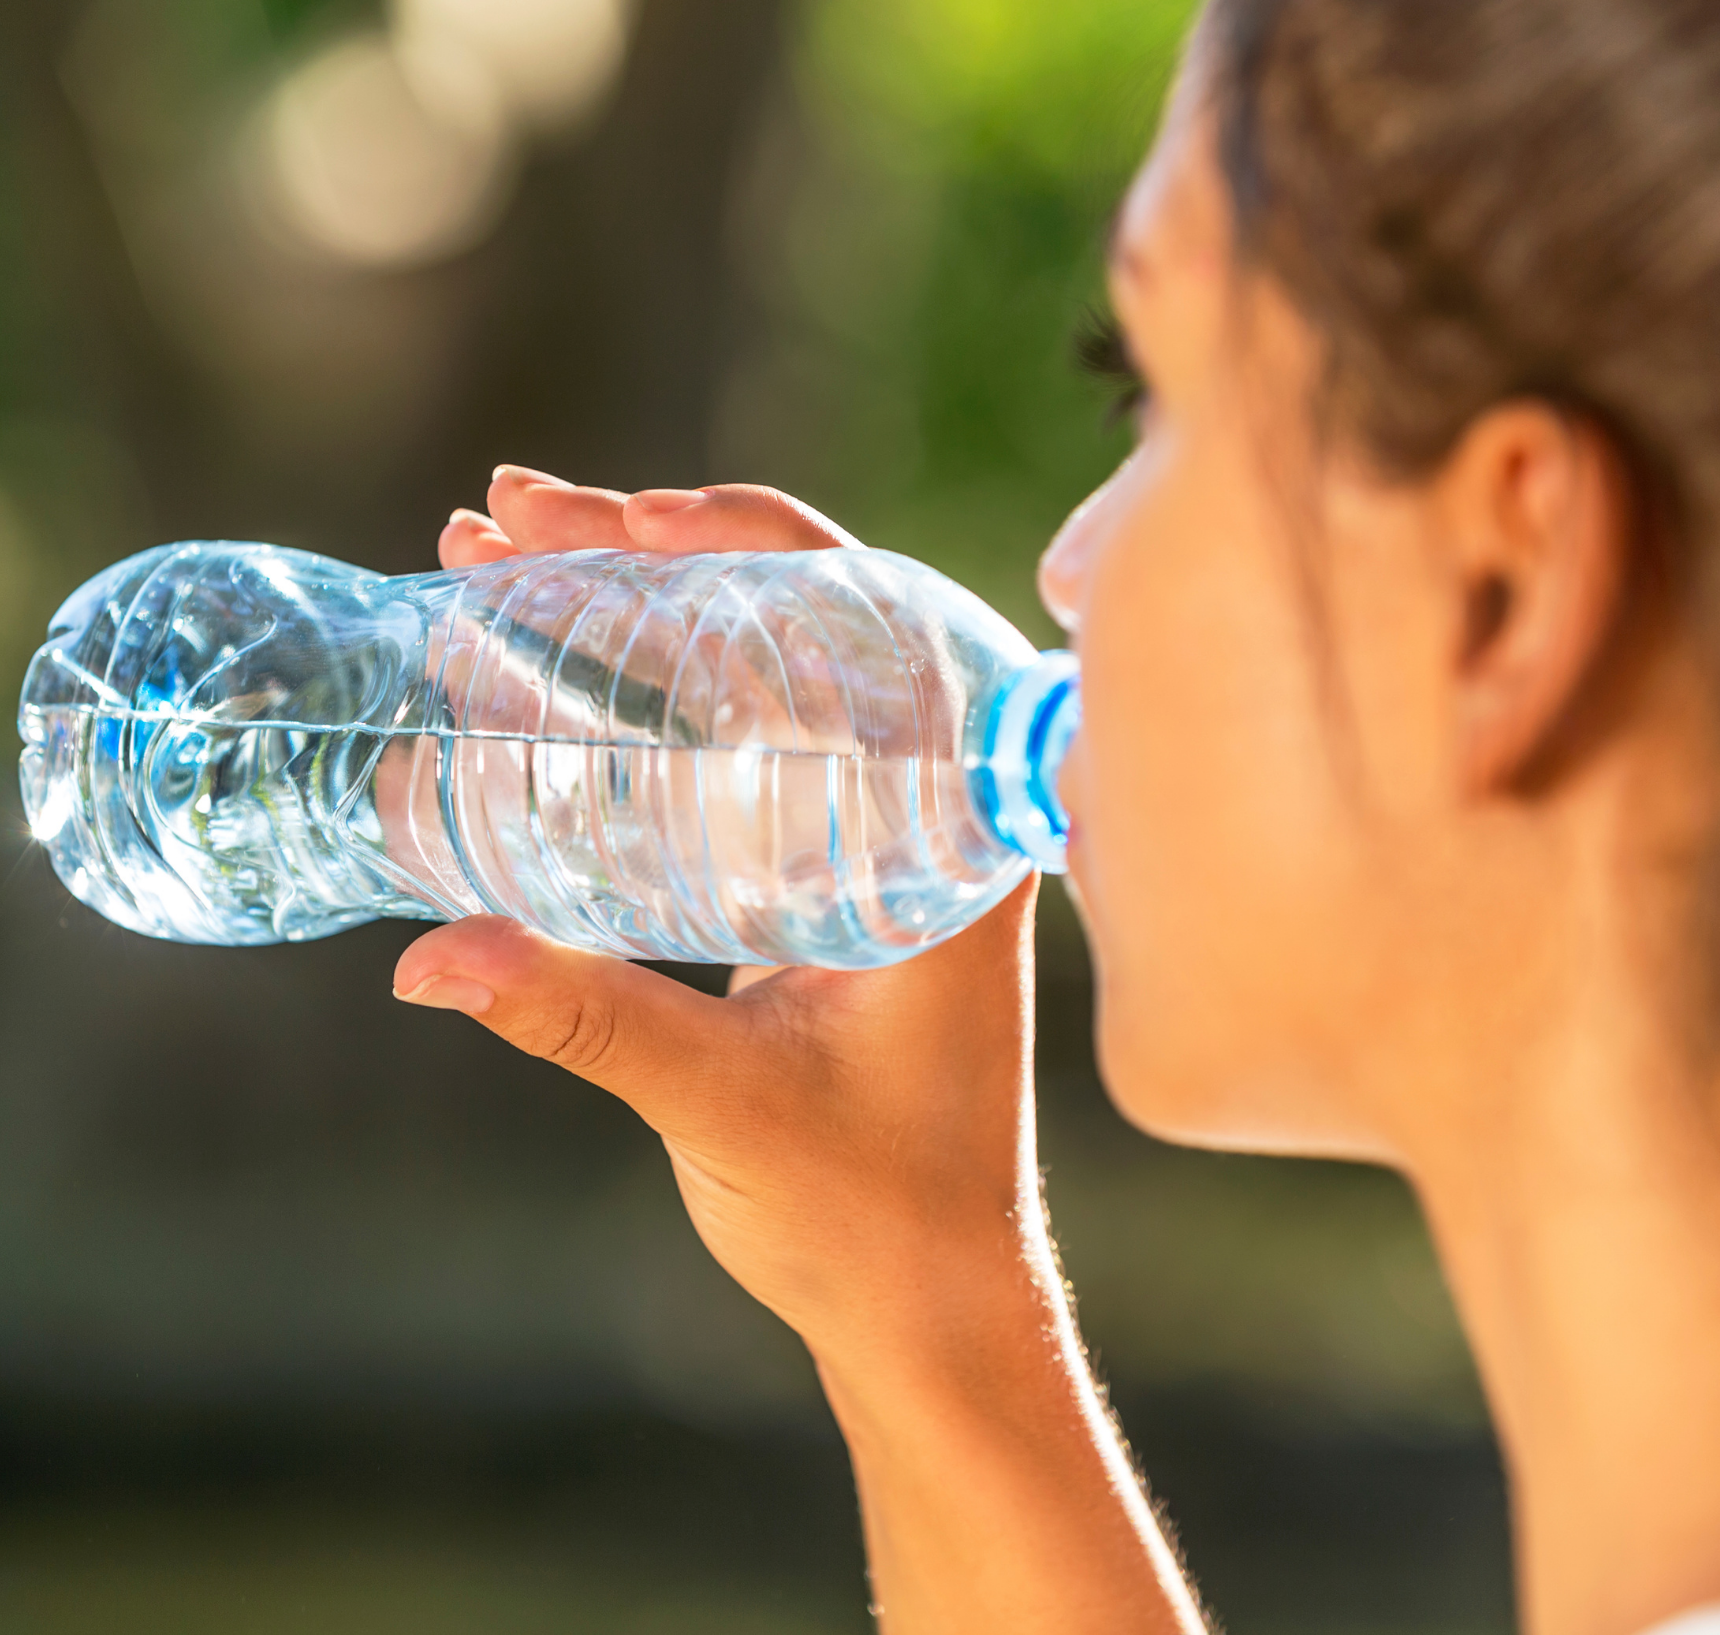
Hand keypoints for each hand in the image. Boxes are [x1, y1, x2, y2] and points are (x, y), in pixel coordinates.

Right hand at [405, 471, 1200, 1633]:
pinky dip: (633, 708)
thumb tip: (430, 959)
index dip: (745, 540)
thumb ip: (588, 1020)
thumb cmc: (874, 1210)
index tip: (621, 518)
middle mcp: (923, 810)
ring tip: (491, 567)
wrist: (922, 1298)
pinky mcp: (813, 880)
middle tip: (503, 520)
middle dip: (643, 558)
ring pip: (748, 682)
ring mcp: (866, 838)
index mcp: (952, 834)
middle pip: (789, 626)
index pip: (868, 620)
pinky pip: (728, 755)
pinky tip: (535, 681)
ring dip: (625, 619)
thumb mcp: (728, 1103)